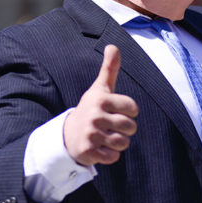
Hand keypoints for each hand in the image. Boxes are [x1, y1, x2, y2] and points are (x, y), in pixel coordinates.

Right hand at [64, 45, 138, 165]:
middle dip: (125, 129)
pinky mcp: (89, 151)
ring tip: (106, 136)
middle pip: (131, 127)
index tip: (117, 111)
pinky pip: (114, 156)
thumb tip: (113, 45)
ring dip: (118, 142)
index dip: (129, 112)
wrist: (67, 134)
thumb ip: (109, 68)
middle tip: (111, 126)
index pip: (133, 108)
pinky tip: (100, 147)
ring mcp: (91, 134)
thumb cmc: (91, 108)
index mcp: (101, 99)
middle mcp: (95, 116)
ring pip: (123, 143)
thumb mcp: (100, 88)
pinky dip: (110, 155)